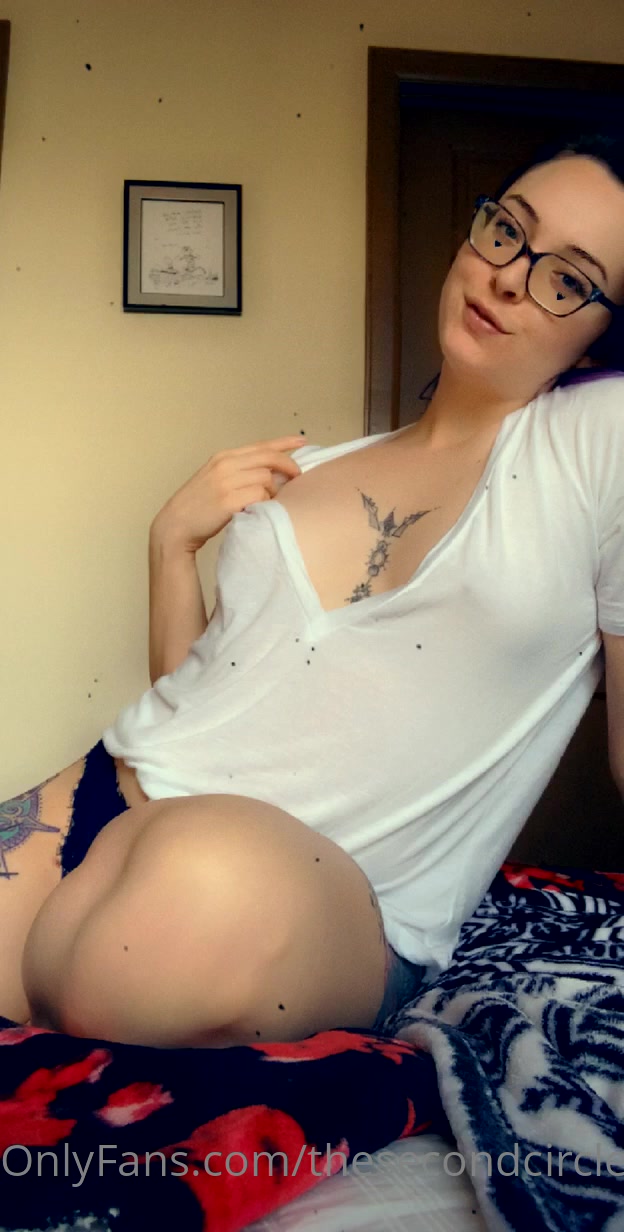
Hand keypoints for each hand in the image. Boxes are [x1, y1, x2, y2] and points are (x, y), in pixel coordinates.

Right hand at [151, 434, 307, 553]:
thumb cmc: (199, 506)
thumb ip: (240, 472)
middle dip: (289, 467)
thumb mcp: (216, 479)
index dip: (284, 443)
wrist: (176, 524)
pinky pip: (260, 495)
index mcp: (224, 457)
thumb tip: (273, 473)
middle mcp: (226, 465)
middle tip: (297, 478)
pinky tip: (260, 509)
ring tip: (268, 502)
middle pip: (269, 458)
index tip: (301, 442)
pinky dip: (265, 502)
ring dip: (274, 491)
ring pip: (267, 478)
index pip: (261, 445)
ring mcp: (226, 482)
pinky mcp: (229, 500)